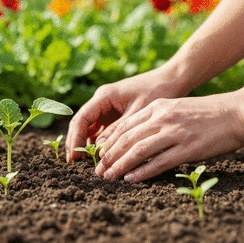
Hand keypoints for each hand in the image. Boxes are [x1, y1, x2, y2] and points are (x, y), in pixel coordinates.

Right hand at [65, 66, 181, 161]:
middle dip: (76, 142)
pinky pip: (101, 128)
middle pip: (81, 123)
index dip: (75, 138)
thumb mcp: (138, 113)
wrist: (170, 80)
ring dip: (85, 142)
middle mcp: (101, 100)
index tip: (73, 157)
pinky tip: (98, 154)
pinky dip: (98, 140)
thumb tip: (100, 150)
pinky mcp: (114, 112)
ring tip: (83, 163)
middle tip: (73, 163)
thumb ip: (119, 130)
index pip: (81, 118)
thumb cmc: (156, 91)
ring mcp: (107, 106)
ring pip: (89, 126)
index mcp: (104, 96)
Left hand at [95, 93, 243, 181]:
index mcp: (157, 107)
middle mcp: (162, 118)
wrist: (234, 113)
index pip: (125, 125)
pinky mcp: (188, 148)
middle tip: (98, 170)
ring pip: (138, 150)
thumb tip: (134, 136)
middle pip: (127, 138)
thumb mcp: (174, 108)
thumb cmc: (204, 113)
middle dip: (109, 156)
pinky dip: (142, 172)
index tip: (98, 154)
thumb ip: (154, 118)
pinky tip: (130, 179)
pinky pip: (159, 162)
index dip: (109, 141)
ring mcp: (174, 132)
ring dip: (120, 166)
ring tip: (108, 177)